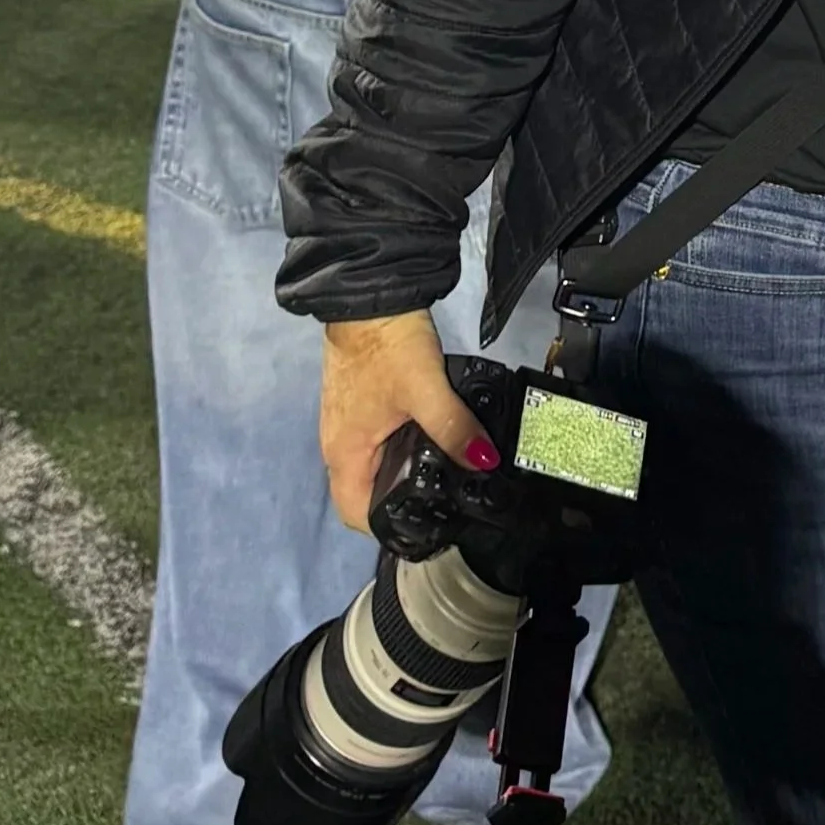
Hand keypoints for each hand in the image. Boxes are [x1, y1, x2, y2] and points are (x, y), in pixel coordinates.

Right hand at [319, 314, 498, 531]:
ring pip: (372, 467)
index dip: (385, 528)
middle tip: (444, 504)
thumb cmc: (387, 347)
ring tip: (444, 479)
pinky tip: (431, 443)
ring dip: (400, 476)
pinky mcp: (360, 405)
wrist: (369, 297)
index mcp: (344, 453)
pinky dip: (399, 450)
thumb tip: (485, 463)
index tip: (425, 526)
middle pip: (364, 494)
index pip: (355, 514)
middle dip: (398, 505)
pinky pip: (377, 443)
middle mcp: (339, 445)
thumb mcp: (426, 389)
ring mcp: (348, 424)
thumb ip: (455, 428)